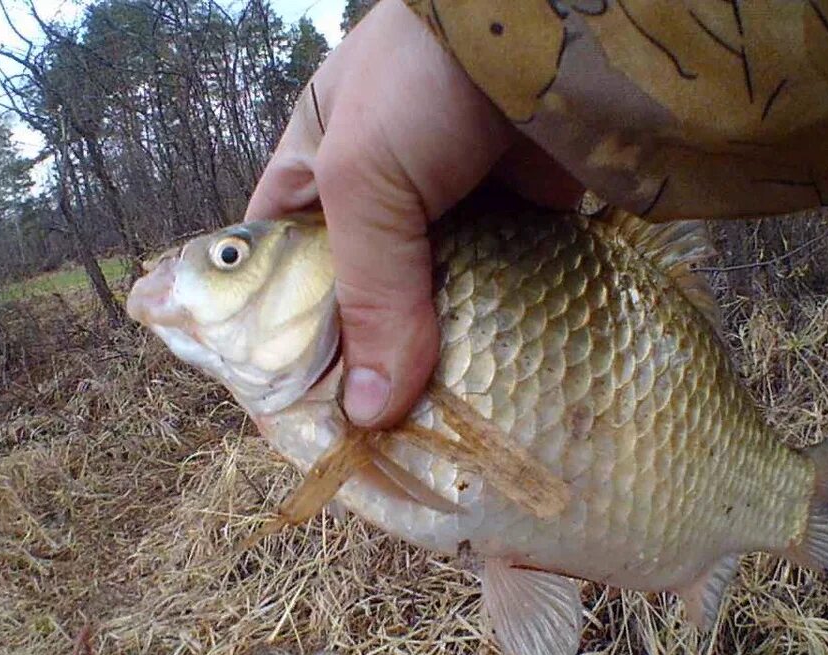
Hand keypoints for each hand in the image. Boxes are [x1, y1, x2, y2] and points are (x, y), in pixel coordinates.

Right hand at [245, 0, 580, 428]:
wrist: (549, 28)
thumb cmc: (424, 80)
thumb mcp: (364, 178)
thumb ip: (368, 292)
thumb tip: (370, 413)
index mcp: (312, 179)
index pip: (278, 274)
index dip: (278, 339)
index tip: (293, 410)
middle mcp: (376, 203)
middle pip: (356, 304)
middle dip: (363, 367)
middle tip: (369, 441)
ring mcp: (448, 217)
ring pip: (426, 310)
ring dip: (430, 361)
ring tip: (430, 434)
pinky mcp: (512, 226)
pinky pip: (491, 297)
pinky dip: (490, 336)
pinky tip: (488, 387)